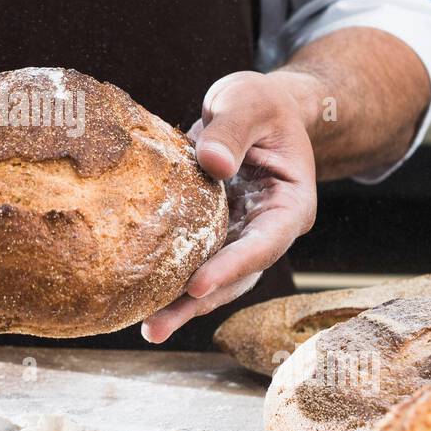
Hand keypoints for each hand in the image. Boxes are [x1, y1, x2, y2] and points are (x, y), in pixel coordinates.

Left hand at [142, 71, 317, 343]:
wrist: (256, 109)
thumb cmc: (261, 103)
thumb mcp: (250, 102)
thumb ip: (233, 129)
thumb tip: (213, 164)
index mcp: (290, 206)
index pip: (263, 244)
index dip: (230, 267)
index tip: (196, 286)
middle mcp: (268, 230)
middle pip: (237, 276)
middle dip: (198, 303)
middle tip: (157, 326)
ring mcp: (240, 236)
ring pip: (214, 279)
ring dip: (181, 304)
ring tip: (147, 327)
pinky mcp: (214, 233)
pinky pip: (194, 260)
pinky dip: (171, 279)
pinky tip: (140, 297)